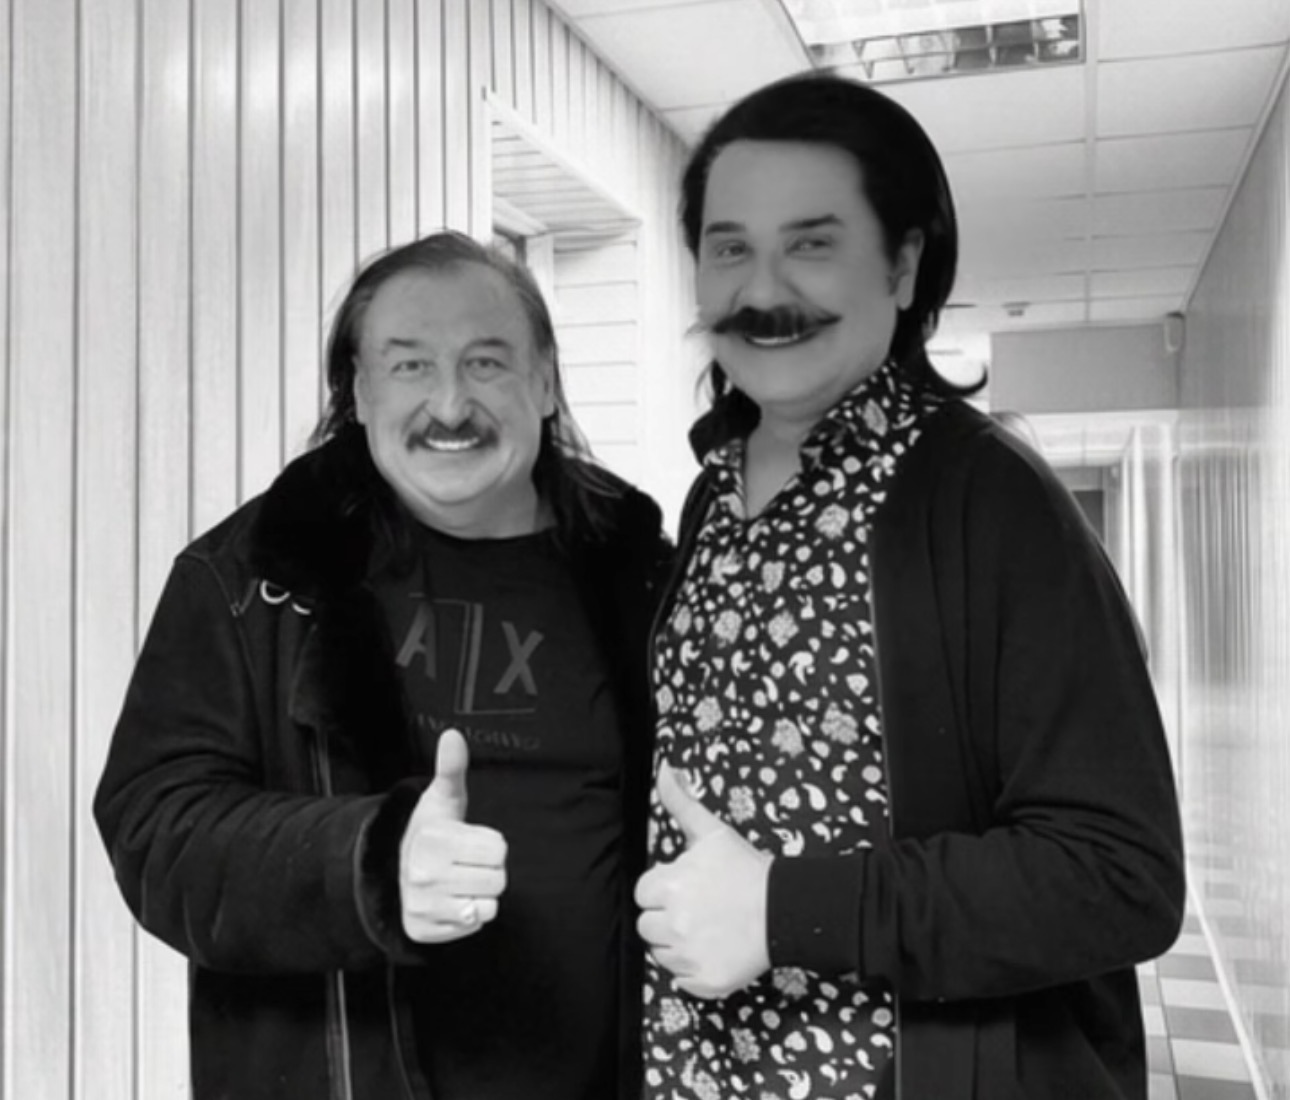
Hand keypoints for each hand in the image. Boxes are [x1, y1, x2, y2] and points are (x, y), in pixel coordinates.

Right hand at [399, 729, 506, 942]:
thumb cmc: (430, 832)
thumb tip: (453, 735)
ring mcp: (424, 907)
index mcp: (434, 840)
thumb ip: (451, 769)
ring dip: (480, 893)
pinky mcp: (425, 931)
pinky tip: (451, 900)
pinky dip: (468, 915)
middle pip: (499, 879)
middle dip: (487, 869)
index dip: (489, 843)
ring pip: (489, 905)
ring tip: (459, 880)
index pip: (499, 848)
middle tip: (465, 862)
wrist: (392, 870)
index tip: (468, 841)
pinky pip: (474, 925)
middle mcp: (425, 876)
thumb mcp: (442, 800)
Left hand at [635, 762, 771, 998]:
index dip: (663, 888)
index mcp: (669, 886)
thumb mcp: (712, 831)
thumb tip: (665, 771)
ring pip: (661, 954)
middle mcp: (674, 924)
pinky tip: (713, 948)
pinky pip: (682, 980)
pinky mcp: (706, 981)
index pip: (643, 893)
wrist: (786, 908)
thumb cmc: (747, 870)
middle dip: (667, 916)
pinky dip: (694, 968)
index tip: (686, 886)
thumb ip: (680, 802)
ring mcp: (690, 956)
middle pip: (647, 926)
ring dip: (677, 943)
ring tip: (706, 926)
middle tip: (698, 907)